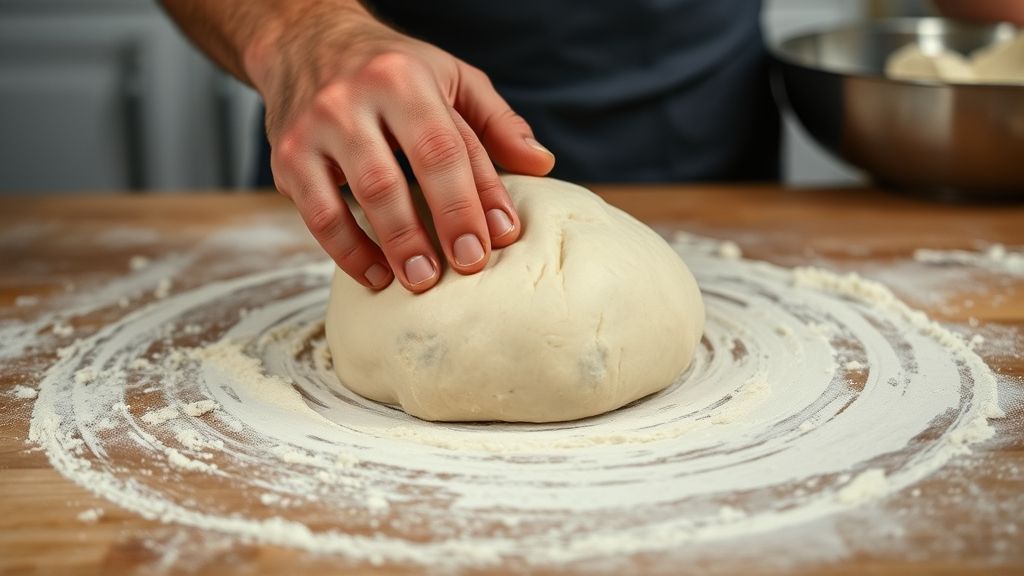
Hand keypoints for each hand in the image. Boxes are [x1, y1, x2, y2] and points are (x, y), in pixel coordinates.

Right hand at [245, 2, 554, 291]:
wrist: (304, 43)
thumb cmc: (392, 70)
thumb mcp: (450, 78)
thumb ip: (495, 122)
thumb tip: (541, 165)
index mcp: (401, 78)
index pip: (443, 146)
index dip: (473, 197)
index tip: (499, 239)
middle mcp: (350, 100)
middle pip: (395, 178)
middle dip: (433, 228)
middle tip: (465, 268)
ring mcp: (312, 131)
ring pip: (356, 198)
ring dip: (393, 247)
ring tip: (421, 281)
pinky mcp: (286, 160)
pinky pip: (318, 217)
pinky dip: (348, 251)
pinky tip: (377, 274)